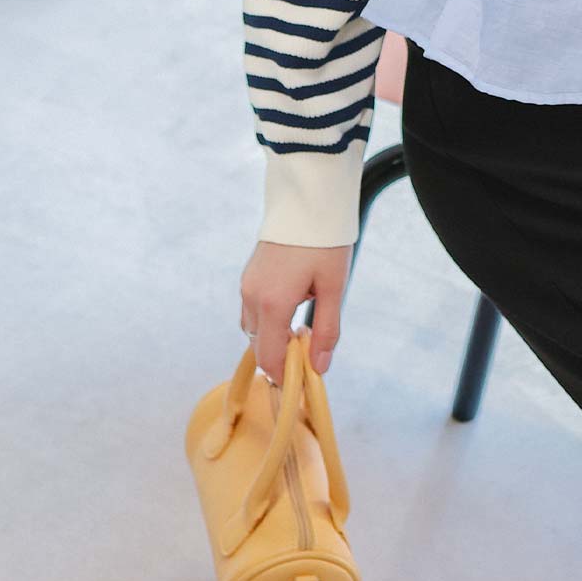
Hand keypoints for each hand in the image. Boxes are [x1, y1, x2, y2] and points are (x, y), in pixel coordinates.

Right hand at [240, 240, 351, 380]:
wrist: (307, 201)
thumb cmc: (325, 242)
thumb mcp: (334, 288)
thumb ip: (326, 330)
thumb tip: (319, 369)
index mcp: (273, 303)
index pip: (269, 356)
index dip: (285, 374)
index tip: (304, 379)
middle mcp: (252, 296)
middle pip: (258, 345)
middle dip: (280, 356)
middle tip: (309, 351)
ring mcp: (246, 284)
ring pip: (253, 328)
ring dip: (274, 336)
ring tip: (303, 327)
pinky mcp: (248, 275)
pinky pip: (252, 309)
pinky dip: (268, 319)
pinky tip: (293, 307)